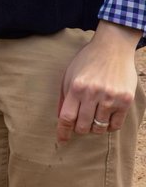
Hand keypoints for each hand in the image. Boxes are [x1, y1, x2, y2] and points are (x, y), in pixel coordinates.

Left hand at [56, 20, 140, 143]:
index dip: (63, 132)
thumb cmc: (88, 60)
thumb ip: (64, 96)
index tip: (62, 140)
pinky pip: (115, 125)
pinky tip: (106, 119)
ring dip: (94, 128)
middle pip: (83, 126)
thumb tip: (60, 119)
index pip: (67, 117)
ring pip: (99, 127)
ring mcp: (111, 97)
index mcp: (76, 87)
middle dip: (80, 129)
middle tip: (81, 124)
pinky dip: (109, 127)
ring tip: (94, 118)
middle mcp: (93, 93)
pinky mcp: (125, 100)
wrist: (113, 47)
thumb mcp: (69, 74)